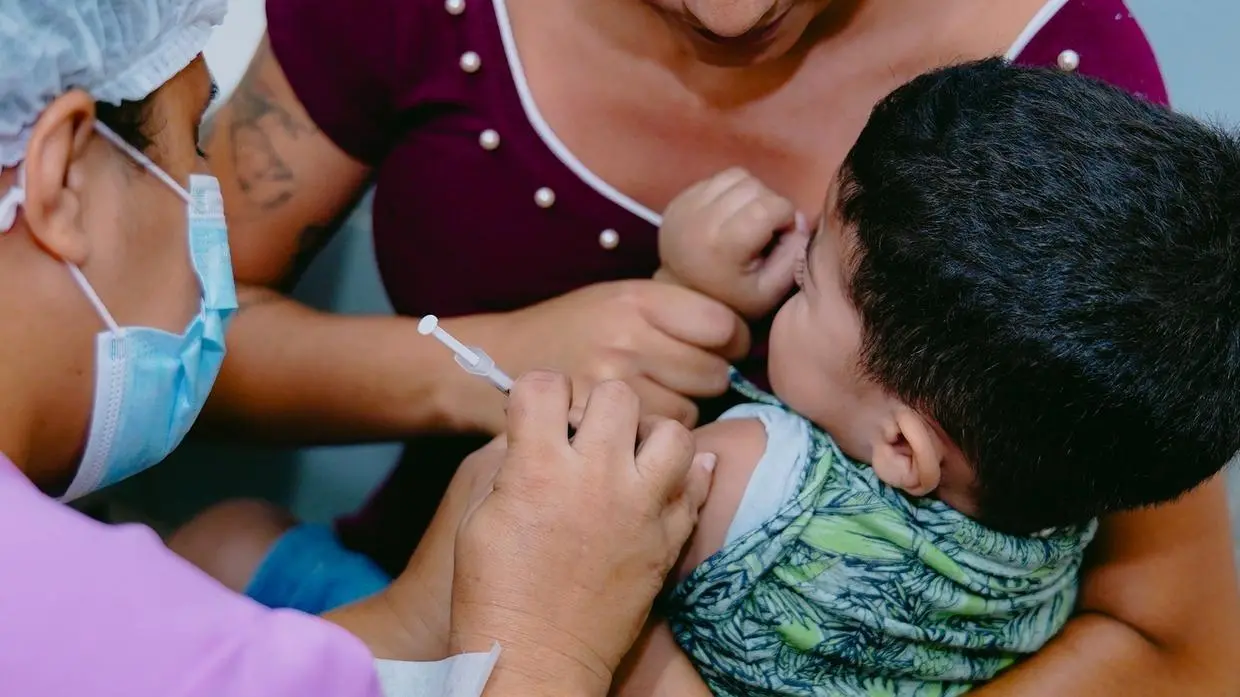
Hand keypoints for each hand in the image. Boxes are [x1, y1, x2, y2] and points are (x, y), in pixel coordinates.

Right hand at [448, 372, 715, 695]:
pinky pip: (697, 484)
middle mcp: (597, 478)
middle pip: (617, 394)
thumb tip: (539, 429)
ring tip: (628, 454)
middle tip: (585, 430)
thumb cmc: (493, 593)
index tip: (535, 410)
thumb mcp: (479, 515)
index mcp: (538, 468)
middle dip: (596, 403)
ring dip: (649, 434)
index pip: (544, 385)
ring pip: (673, 431)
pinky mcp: (667, 539)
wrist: (536, 659)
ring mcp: (641, 508)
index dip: (535, 392)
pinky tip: (660, 480)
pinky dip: (686, 474)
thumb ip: (513, 461)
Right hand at [451, 280, 749, 431]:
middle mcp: (626, 340)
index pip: (723, 325)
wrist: (494, 361)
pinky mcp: (598, 431)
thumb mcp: (616, 298)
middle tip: (678, 381)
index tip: (717, 348)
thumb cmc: (567, 330)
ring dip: (680, 415)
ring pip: (691, 413)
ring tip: (650, 408)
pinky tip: (637, 431)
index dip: (729, 341)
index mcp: (636, 300)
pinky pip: (657, 443)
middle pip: (713, 373)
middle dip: (705, 379)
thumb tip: (738, 337)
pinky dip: (656, 442)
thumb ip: (672, 310)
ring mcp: (612, 388)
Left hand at [658, 167, 809, 318]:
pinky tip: (728, 216)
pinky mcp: (679, 199)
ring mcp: (686, 205)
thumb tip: (799, 218)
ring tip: (747, 220)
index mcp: (724, 244)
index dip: (786, 219)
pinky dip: (731, 192)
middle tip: (763, 231)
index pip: (774, 205)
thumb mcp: (771, 292)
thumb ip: (794, 255)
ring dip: (751, 194)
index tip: (779, 240)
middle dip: (769, 205)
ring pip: (737, 176)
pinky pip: (717, 179)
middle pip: (756, 186)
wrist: (683, 300)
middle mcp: (701, 218)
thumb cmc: (733, 300)